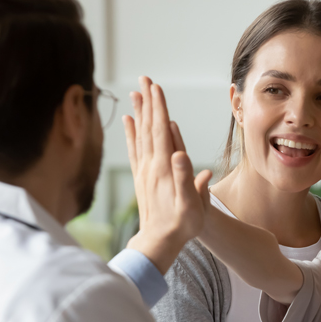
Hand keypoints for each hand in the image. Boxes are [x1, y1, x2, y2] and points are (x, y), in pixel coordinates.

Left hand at [123, 76, 211, 274]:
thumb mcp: (192, 206)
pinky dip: (131, 133)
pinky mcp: (140, 178)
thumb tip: (181, 155)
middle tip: (145, 79)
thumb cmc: (181, 226)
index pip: (162, 131)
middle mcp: (152, 166)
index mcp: (165, 168)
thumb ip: (186, 180)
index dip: (159, 108)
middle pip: (149, 127)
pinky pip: (134, 150)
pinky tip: (129, 121)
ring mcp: (144, 171)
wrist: (158, 243)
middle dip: (148, 102)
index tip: (156, 87)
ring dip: (139, 112)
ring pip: (141, 135)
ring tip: (136, 93)